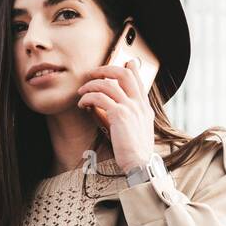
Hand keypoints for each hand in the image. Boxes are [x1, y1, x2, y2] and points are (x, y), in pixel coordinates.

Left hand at [77, 58, 155, 174]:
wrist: (139, 164)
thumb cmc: (134, 151)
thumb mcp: (134, 130)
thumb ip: (125, 116)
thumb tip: (106, 108)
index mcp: (144, 107)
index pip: (138, 79)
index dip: (129, 68)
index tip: (123, 62)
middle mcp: (139, 104)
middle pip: (123, 74)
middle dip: (105, 69)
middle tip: (91, 73)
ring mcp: (130, 108)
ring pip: (108, 84)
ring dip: (91, 85)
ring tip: (81, 91)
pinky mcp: (119, 115)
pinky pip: (99, 98)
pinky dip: (87, 98)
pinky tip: (82, 104)